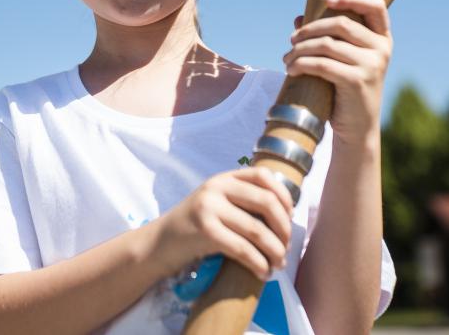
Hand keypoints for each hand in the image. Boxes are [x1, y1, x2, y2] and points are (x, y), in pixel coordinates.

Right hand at [153, 167, 293, 280]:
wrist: (158, 244)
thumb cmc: (194, 227)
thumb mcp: (216, 204)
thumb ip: (241, 201)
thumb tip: (284, 217)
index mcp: (224, 178)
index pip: (263, 176)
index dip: (284, 196)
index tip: (290, 218)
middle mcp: (217, 187)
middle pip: (266, 202)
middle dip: (283, 229)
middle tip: (286, 248)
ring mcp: (209, 208)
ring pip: (256, 230)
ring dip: (274, 251)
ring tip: (278, 266)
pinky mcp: (205, 231)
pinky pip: (242, 249)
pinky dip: (258, 264)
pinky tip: (262, 273)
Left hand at [283, 0, 391, 144]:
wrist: (357, 128)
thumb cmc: (346, 90)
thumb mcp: (342, 60)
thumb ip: (326, 37)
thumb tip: (299, 17)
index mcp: (382, 39)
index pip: (375, 6)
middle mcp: (381, 49)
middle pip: (340, 24)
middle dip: (310, 30)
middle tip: (292, 41)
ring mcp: (372, 65)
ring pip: (327, 44)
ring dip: (300, 49)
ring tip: (287, 58)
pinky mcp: (357, 81)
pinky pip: (321, 64)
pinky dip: (301, 63)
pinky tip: (291, 69)